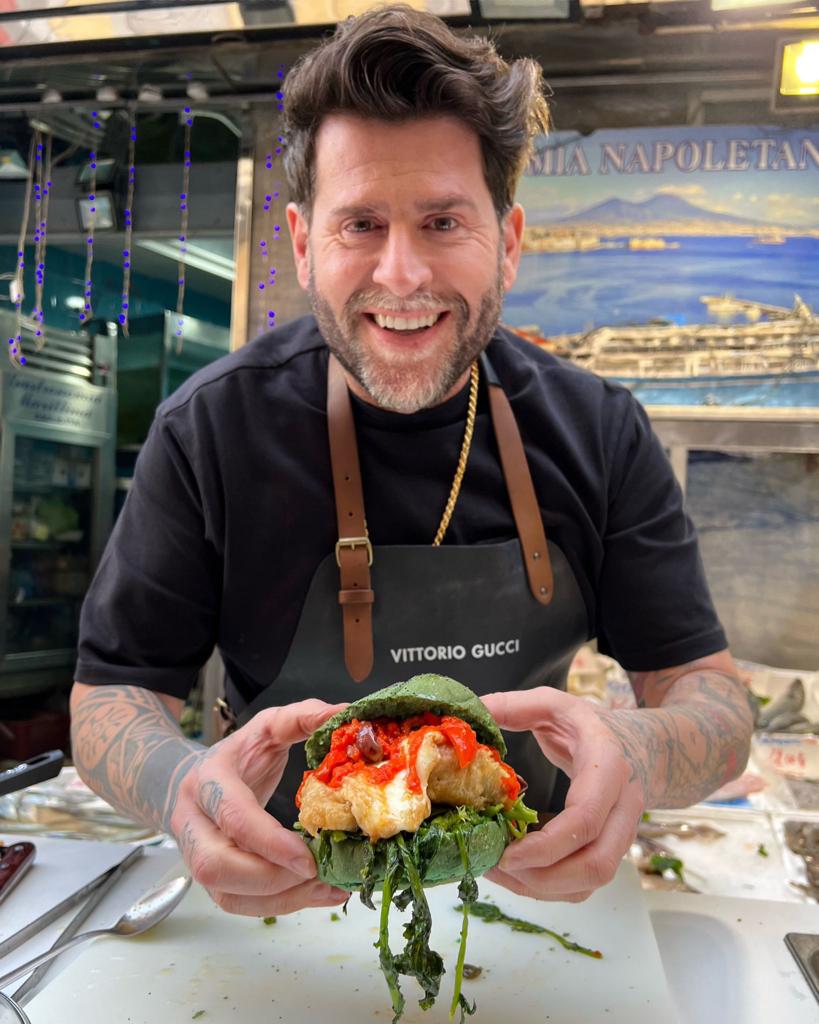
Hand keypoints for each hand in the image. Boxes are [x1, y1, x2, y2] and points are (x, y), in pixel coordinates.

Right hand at [170, 698, 348, 916]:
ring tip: (328, 888)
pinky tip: (317, 895)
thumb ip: (302, 717)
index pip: (232, 816)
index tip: (309, 858)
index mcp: (208, 780)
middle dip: (271, 878)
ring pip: (226, 895)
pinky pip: (238, 905)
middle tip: (320, 873)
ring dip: (279, 899)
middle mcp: (194, 822)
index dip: (268, 841)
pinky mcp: (211, 880)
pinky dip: (279, 906)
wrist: (192, 779)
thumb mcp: (266, 727)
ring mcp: (196, 856)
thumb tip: (345, 711)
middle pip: (216, 866)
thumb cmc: (238, 755)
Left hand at [481, 687, 644, 902]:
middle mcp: (623, 807)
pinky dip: (550, 887)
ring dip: (542, 887)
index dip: (547, 845)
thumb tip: (470, 713)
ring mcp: (621, 834)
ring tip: (496, 871)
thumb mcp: (553, 704)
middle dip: (542, 877)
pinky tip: (516, 873)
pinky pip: (585, 884)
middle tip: (494, 866)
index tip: (506, 854)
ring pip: (591, 881)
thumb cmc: (590, 726)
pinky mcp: (610, 851)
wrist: (640, 745)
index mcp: (608, 766)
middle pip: (596, 864)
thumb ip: (512, 706)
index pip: (586, 818)